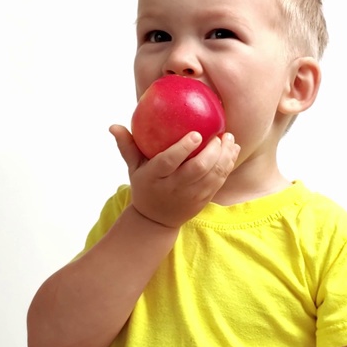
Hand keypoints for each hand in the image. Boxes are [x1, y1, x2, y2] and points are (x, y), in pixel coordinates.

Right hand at [109, 124, 238, 227]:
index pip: (169, 162)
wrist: (156, 220)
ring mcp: (191, 195)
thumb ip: (127, 146)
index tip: (196, 134)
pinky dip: (228, 164)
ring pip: (213, 175)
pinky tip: (232, 149)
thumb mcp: (133, 169)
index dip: (183, 148)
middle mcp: (174, 187)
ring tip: (229, 138)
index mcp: (155, 177)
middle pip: (197, 169)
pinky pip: (220, 181)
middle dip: (212, 151)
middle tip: (219, 135)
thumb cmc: (146, 186)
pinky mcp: (204, 199)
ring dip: (225, 156)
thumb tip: (113, 126)